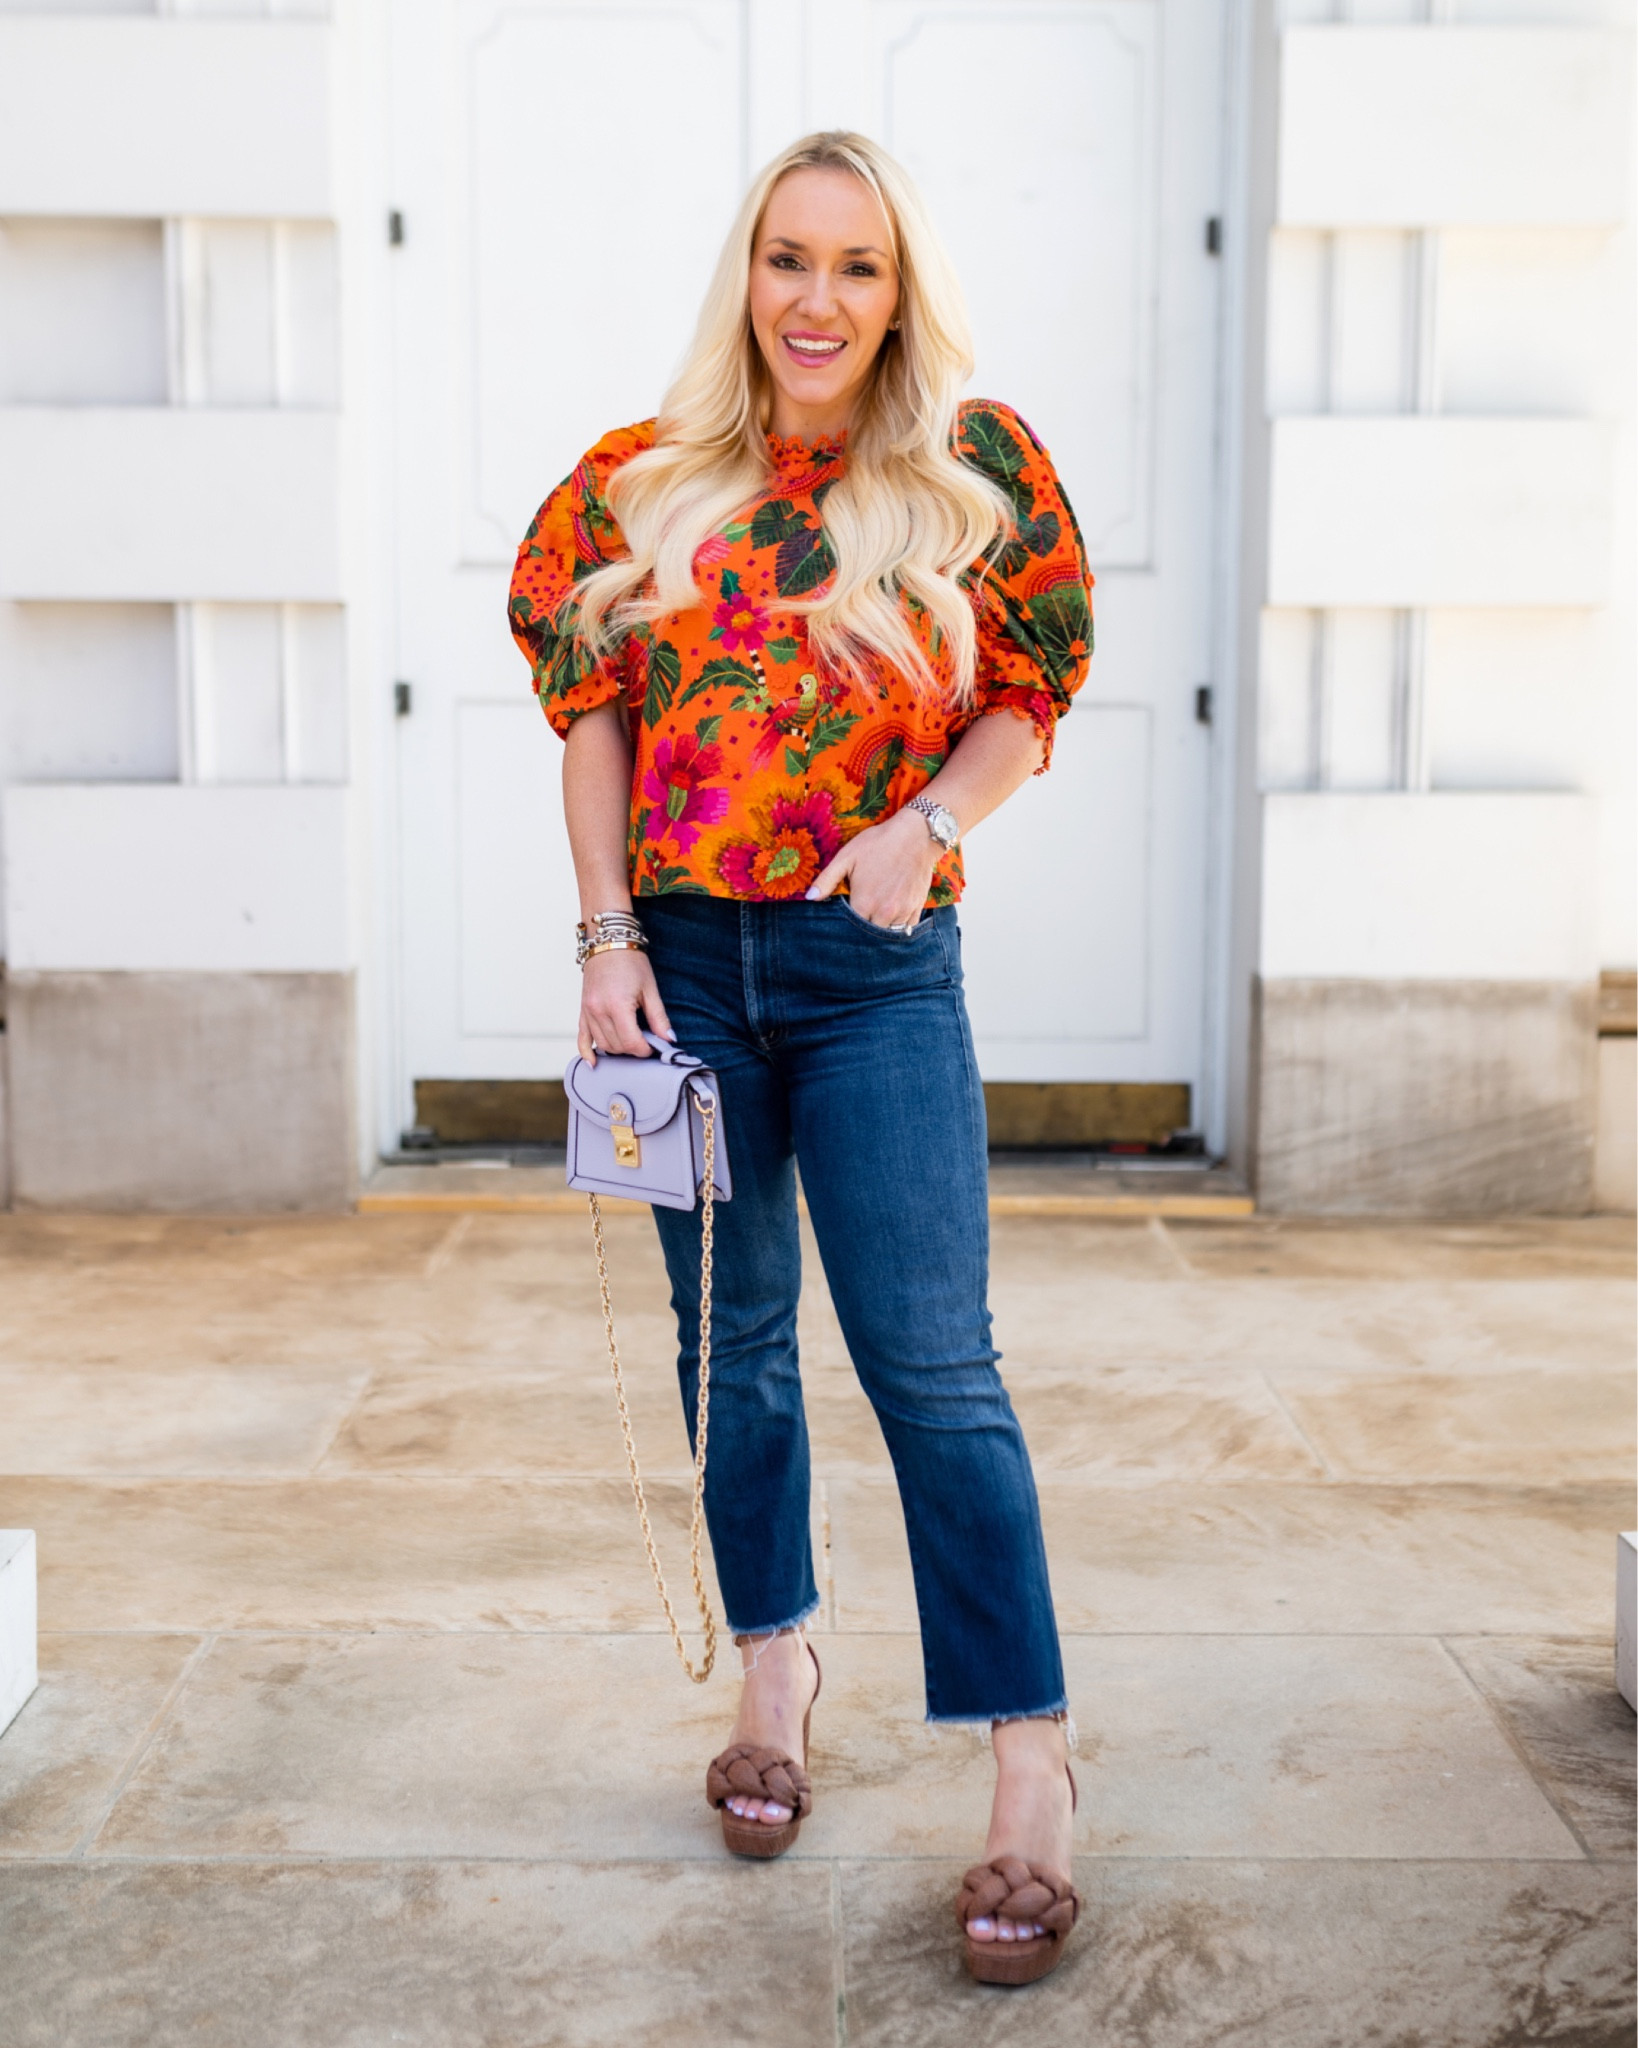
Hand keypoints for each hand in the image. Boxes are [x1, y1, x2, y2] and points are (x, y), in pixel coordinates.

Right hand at [578, 947, 672, 1062]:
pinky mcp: (583, 1010)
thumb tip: (669, 1039)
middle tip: (646, 1042)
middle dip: (634, 1049)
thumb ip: (659, 1017)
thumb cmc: (630, 961)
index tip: (655, 1047)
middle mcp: (599, 1011)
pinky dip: (586, 1051)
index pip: (632, 1043)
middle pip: (617, 1046)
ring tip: (631, 1042)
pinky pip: (582, 1037)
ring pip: (603, 1044)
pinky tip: (594, 1063)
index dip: (646, 1049)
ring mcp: (588, 1011)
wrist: (608, 942)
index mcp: (617, 1006)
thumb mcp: (650, 989)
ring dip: (618, 1049)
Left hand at [805, 808, 938, 927]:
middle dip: (862, 927)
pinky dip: (898, 924)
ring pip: (888, 931)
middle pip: (869, 933)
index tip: (845, 913)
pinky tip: (892, 912)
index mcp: (864, 903)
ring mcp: (903, 911)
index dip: (846, 922)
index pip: (850, 926)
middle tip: (860, 912)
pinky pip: (907, 926)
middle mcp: (884, 912)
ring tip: (875, 913)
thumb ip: (827, 879)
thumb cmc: (879, 843)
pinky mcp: (917, 907)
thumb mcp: (847, 857)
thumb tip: (809, 897)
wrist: (916, 835)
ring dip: (880, 926)